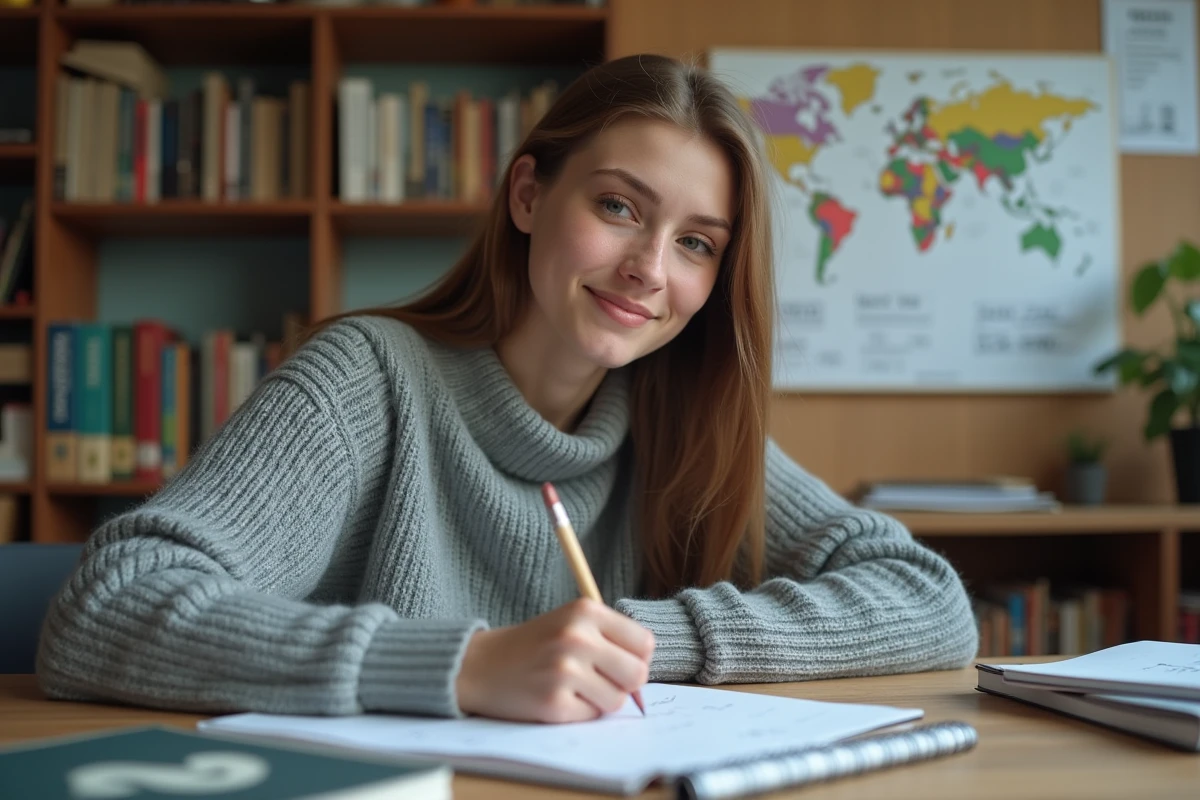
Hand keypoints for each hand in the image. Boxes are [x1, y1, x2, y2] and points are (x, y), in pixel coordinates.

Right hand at [455, 598, 654, 722]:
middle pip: (638, 674)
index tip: (618, 661)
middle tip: (599, 678)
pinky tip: (557, 696)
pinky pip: (592, 716)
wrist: (479, 665)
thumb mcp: (571, 622)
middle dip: (624, 683)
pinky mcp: (554, 703)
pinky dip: (580, 711)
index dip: (636, 657)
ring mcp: (565, 671)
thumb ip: (610, 639)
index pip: (645, 643)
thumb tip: (646, 674)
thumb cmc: (533, 645)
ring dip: (601, 699)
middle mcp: (577, 638)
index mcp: (586, 611)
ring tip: (573, 686)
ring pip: (617, 700)